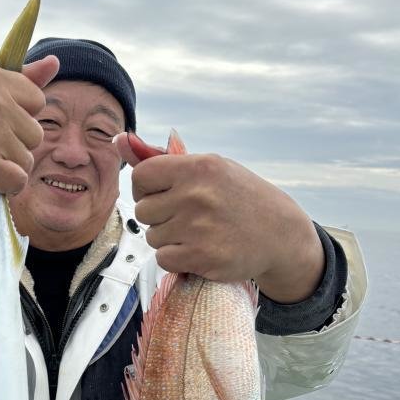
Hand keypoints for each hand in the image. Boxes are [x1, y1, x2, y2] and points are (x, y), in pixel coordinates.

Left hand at [114, 136, 324, 302]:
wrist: (281, 234)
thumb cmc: (240, 197)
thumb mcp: (210, 168)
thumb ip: (162, 159)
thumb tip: (118, 140)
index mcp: (198, 167)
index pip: (141, 176)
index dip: (145, 189)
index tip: (161, 196)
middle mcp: (196, 195)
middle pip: (144, 210)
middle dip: (159, 217)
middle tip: (186, 217)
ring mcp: (198, 227)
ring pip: (152, 237)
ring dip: (168, 239)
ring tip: (197, 233)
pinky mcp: (202, 257)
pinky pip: (163, 259)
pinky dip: (176, 259)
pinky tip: (198, 250)